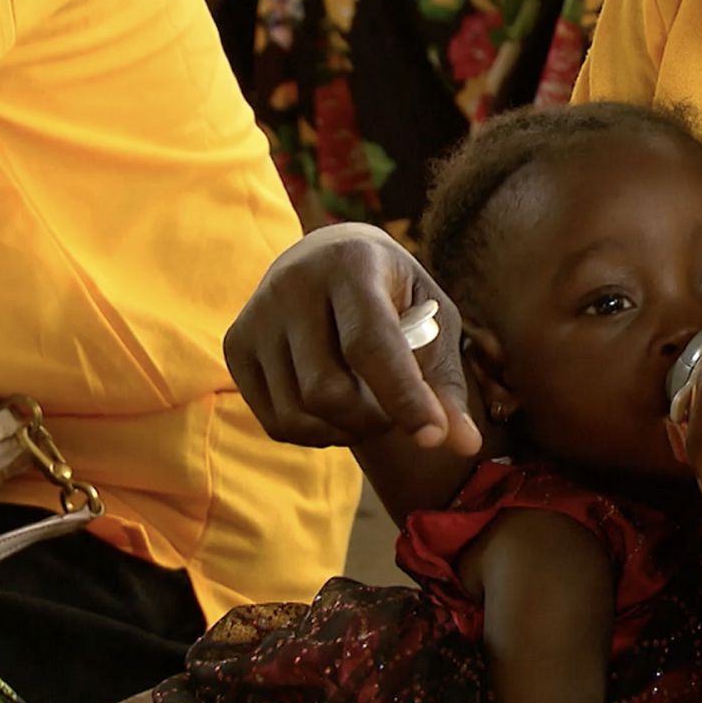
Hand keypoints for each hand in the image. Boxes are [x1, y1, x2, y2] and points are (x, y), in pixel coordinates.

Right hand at [224, 223, 481, 453]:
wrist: (329, 258)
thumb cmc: (397, 294)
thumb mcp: (434, 320)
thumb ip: (445, 380)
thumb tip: (465, 445)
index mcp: (352, 264)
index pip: (370, 343)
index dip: (403, 396)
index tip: (434, 437)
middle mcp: (292, 284)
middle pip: (328, 391)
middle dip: (375, 419)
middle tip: (400, 410)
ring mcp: (256, 315)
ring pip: (299, 415)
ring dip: (347, 431)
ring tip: (372, 406)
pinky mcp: (236, 345)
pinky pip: (277, 423)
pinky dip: (318, 434)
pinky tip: (338, 410)